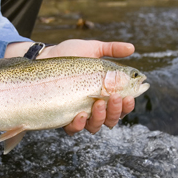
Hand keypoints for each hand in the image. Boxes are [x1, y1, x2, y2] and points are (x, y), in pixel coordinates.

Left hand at [6, 40, 135, 134]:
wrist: (44, 57)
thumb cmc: (69, 54)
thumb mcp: (92, 49)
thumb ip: (112, 50)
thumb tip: (132, 48)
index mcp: (104, 93)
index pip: (121, 105)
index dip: (127, 105)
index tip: (128, 96)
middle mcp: (93, 107)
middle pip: (111, 119)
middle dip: (116, 111)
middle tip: (114, 97)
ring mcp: (78, 113)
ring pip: (95, 126)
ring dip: (100, 118)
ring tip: (98, 104)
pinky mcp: (63, 117)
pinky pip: (73, 129)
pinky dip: (79, 125)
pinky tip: (80, 114)